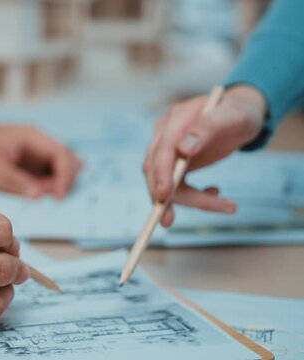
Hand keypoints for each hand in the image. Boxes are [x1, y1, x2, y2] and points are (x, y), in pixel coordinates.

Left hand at [0, 114, 80, 198]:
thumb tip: (39, 196)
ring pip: (59, 170)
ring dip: (55, 185)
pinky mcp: (26, 166)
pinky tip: (30, 196)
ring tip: (33, 196)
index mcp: (30, 136)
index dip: (65, 177)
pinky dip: (45, 188)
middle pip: (68, 161)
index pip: (62, 154)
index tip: (58, 197)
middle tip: (46, 198)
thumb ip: (16, 182)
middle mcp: (36, 143)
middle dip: (63, 181)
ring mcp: (32, 154)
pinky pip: (45, 177)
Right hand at [143, 85, 266, 226]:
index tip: (164, 195)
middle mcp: (165, 134)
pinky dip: (191, 197)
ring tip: (222, 204)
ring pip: (163, 182)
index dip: (161, 173)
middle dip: (164, 197)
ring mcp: (167, 150)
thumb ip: (207, 128)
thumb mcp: (232, 117)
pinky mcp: (174, 163)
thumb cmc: (238, 112)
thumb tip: (183, 149)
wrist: (240, 115)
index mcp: (176, 119)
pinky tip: (214, 193)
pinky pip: (175, 186)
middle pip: (154, 169)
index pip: (162, 148)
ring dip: (186, 201)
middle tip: (169, 222)